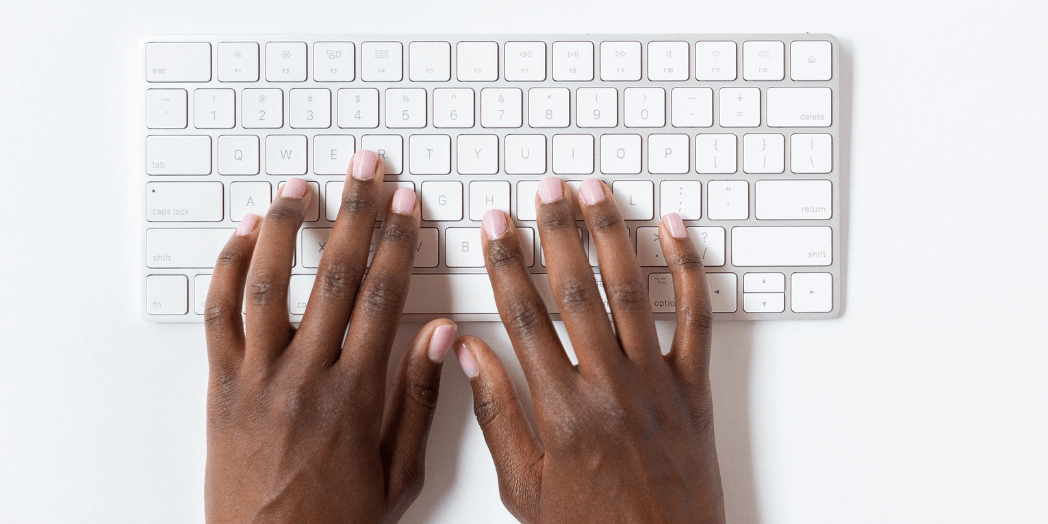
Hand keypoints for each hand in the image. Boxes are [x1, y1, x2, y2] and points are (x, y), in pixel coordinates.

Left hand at [203, 151, 454, 522]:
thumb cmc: (337, 518)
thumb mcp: (399, 469)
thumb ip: (418, 398)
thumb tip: (440, 335)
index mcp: (357, 394)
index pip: (384, 298)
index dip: (398, 243)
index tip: (406, 205)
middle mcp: (306, 376)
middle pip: (337, 277)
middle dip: (357, 214)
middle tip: (367, 170)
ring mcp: (258, 378)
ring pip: (272, 285)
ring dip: (288, 228)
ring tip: (302, 187)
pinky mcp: (221, 387)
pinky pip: (220, 317)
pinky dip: (230, 270)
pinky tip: (245, 235)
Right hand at [455, 177, 724, 522]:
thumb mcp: (525, 485)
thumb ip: (496, 415)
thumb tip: (466, 354)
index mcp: (560, 411)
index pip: (523, 316)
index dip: (506, 263)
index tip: (496, 226)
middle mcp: (608, 387)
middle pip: (576, 290)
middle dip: (557, 231)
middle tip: (546, 189)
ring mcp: (656, 384)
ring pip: (631, 291)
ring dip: (611, 234)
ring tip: (596, 191)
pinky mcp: (694, 389)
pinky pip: (696, 317)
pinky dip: (688, 268)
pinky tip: (674, 230)